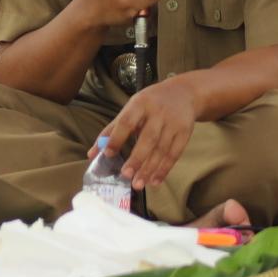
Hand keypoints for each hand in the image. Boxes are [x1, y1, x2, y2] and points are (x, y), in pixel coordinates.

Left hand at [98, 75, 200, 189]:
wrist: (184, 93)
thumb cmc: (151, 103)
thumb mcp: (131, 108)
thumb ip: (112, 130)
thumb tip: (92, 153)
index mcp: (140, 104)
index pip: (127, 121)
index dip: (117, 138)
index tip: (108, 154)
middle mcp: (158, 112)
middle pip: (148, 138)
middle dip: (137, 158)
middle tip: (126, 175)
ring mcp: (173, 123)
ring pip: (162, 149)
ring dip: (150, 168)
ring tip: (138, 184)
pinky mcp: (185, 133)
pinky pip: (174, 154)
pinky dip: (164, 169)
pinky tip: (155, 181)